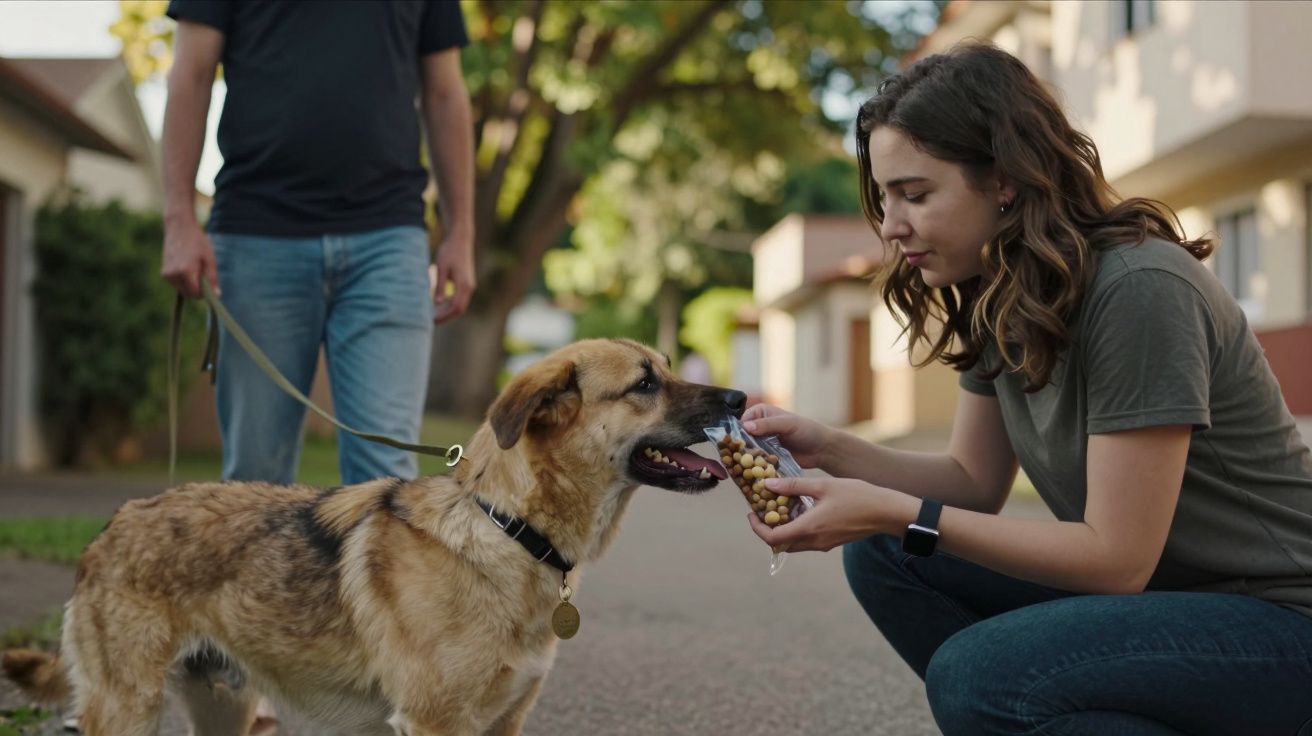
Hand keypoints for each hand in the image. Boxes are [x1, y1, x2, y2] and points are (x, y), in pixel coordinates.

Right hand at [161, 218, 218, 298]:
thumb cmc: (198, 242)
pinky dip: (184, 280)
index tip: (210, 287)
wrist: (179, 228)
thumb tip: (216, 295)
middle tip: (204, 276)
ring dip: (190, 284)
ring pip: (182, 289)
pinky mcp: (163, 273)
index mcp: (185, 271)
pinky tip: (187, 266)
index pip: (195, 294)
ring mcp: (166, 274)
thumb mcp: (209, 259)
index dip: (204, 293)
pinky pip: (177, 283)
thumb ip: (212, 279)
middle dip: (197, 290)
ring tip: (195, 267)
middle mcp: (173, 275)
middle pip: (188, 294)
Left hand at [430, 230, 474, 323]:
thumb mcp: (441, 268)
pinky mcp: (466, 283)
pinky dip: (450, 304)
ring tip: (434, 314)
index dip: (444, 316)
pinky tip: (439, 304)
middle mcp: (469, 287)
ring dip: (448, 311)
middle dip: (446, 316)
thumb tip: (436, 303)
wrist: (460, 239)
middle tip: (431, 321)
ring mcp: (469, 285)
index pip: (456, 307)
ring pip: (460, 305)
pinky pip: (459, 298)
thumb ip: (440, 286)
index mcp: (464, 285)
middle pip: (459, 309)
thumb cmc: (449, 251)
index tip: (432, 320)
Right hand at [740, 403, 832, 468]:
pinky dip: (753, 466)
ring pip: (747, 451)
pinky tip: (750, 473)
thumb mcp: (788, 424)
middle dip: (739, 448)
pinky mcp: (767, 457)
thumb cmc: (808, 431)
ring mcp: (762, 443)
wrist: (822, 450)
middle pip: (742, 438)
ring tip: (742, 468)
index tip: (733, 444)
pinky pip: (756, 461)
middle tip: (735, 459)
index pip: (742, 422)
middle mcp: (759, 427)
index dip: (737, 432)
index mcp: (761, 413)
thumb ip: (768, 424)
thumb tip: (746, 426)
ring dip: (745, 459)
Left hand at [747, 475, 910, 552]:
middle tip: (763, 509)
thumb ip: (794, 485)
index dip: (757, 528)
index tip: (752, 513)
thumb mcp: (823, 485)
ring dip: (782, 530)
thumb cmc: (858, 496)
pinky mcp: (831, 542)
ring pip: (793, 544)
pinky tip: (800, 509)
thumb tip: (767, 484)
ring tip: (780, 506)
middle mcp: (814, 541)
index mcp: (809, 528)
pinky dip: (796, 529)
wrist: (887, 512)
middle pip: (780, 544)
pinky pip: (806, 541)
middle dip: (766, 529)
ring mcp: (823, 544)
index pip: (773, 538)